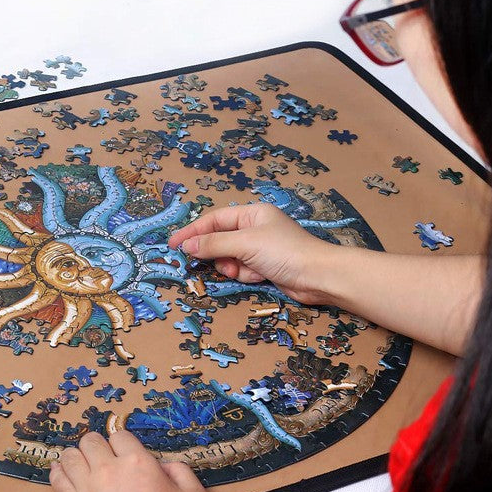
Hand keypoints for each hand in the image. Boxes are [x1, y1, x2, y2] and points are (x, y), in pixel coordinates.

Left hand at [50, 431, 210, 491]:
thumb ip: (179, 470)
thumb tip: (162, 466)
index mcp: (137, 462)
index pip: (119, 436)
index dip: (123, 443)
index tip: (124, 452)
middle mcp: (109, 471)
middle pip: (90, 442)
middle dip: (98, 445)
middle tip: (104, 457)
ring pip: (70, 457)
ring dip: (76, 456)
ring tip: (81, 462)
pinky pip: (58, 482)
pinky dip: (58, 472)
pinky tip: (60, 470)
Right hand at [169, 202, 335, 305]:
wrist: (318, 277)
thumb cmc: (284, 252)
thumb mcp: (246, 243)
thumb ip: (214, 243)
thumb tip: (187, 246)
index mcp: (252, 213)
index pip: (215, 219)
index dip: (193, 231)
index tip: (173, 244)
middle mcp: (255, 228)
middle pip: (220, 239)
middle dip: (214, 253)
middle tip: (199, 263)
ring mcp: (260, 249)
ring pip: (229, 257)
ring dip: (230, 266)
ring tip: (240, 271)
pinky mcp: (265, 267)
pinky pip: (242, 270)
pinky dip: (244, 275)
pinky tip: (256, 277)